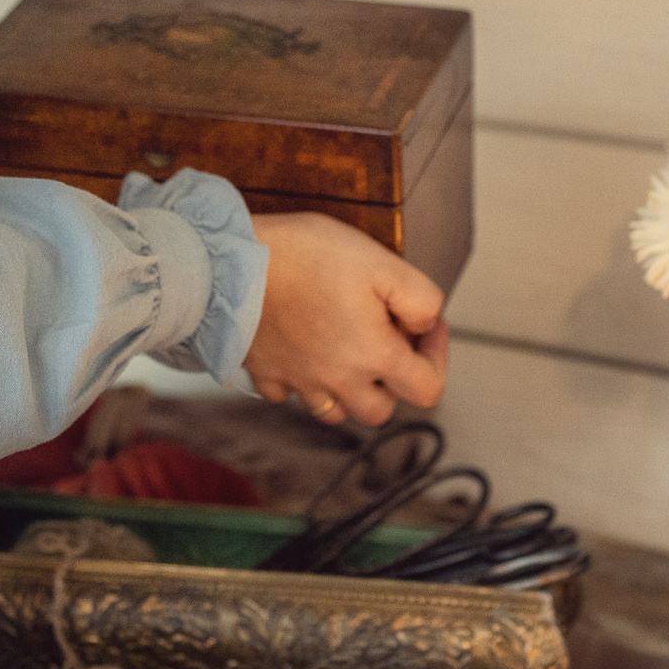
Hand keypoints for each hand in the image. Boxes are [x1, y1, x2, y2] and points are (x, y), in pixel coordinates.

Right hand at [243, 212, 448, 426]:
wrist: (231, 263)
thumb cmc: (306, 256)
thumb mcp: (383, 263)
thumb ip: (422, 299)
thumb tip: (427, 323)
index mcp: (374, 357)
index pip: (428, 389)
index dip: (437, 356)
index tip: (424, 327)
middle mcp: (338, 382)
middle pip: (379, 410)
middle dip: (390, 381)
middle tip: (383, 340)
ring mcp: (298, 382)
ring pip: (334, 412)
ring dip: (347, 390)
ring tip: (344, 349)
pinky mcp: (265, 372)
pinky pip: (287, 395)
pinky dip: (299, 382)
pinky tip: (301, 351)